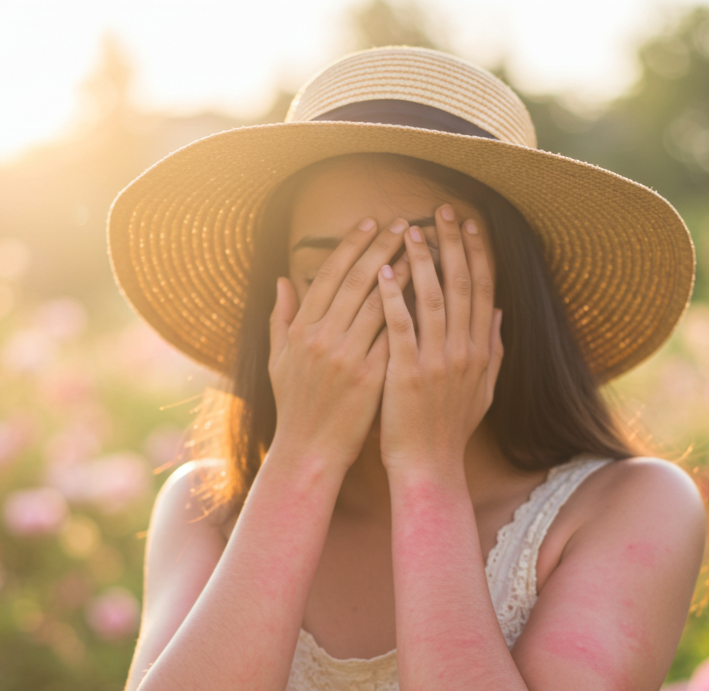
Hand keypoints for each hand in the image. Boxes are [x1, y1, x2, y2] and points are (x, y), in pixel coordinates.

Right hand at [268, 218, 411, 470]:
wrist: (308, 451)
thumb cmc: (295, 406)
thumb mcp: (278, 359)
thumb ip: (280, 317)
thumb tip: (282, 279)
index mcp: (301, 329)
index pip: (329, 274)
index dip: (351, 245)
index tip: (371, 221)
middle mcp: (322, 338)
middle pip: (356, 281)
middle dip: (382, 247)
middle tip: (405, 223)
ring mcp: (346, 358)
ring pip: (379, 304)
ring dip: (403, 273)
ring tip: (423, 250)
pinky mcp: (368, 379)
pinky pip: (394, 338)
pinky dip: (411, 314)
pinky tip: (430, 296)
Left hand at [377, 204, 503, 475]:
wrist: (430, 467)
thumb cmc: (450, 430)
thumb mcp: (482, 390)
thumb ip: (493, 351)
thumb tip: (498, 315)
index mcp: (480, 351)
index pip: (481, 290)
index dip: (475, 254)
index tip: (468, 225)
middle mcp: (463, 352)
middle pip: (460, 285)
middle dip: (451, 244)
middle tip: (440, 210)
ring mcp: (436, 363)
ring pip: (431, 300)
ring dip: (421, 261)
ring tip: (408, 229)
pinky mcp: (406, 375)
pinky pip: (400, 328)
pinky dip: (392, 298)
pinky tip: (382, 273)